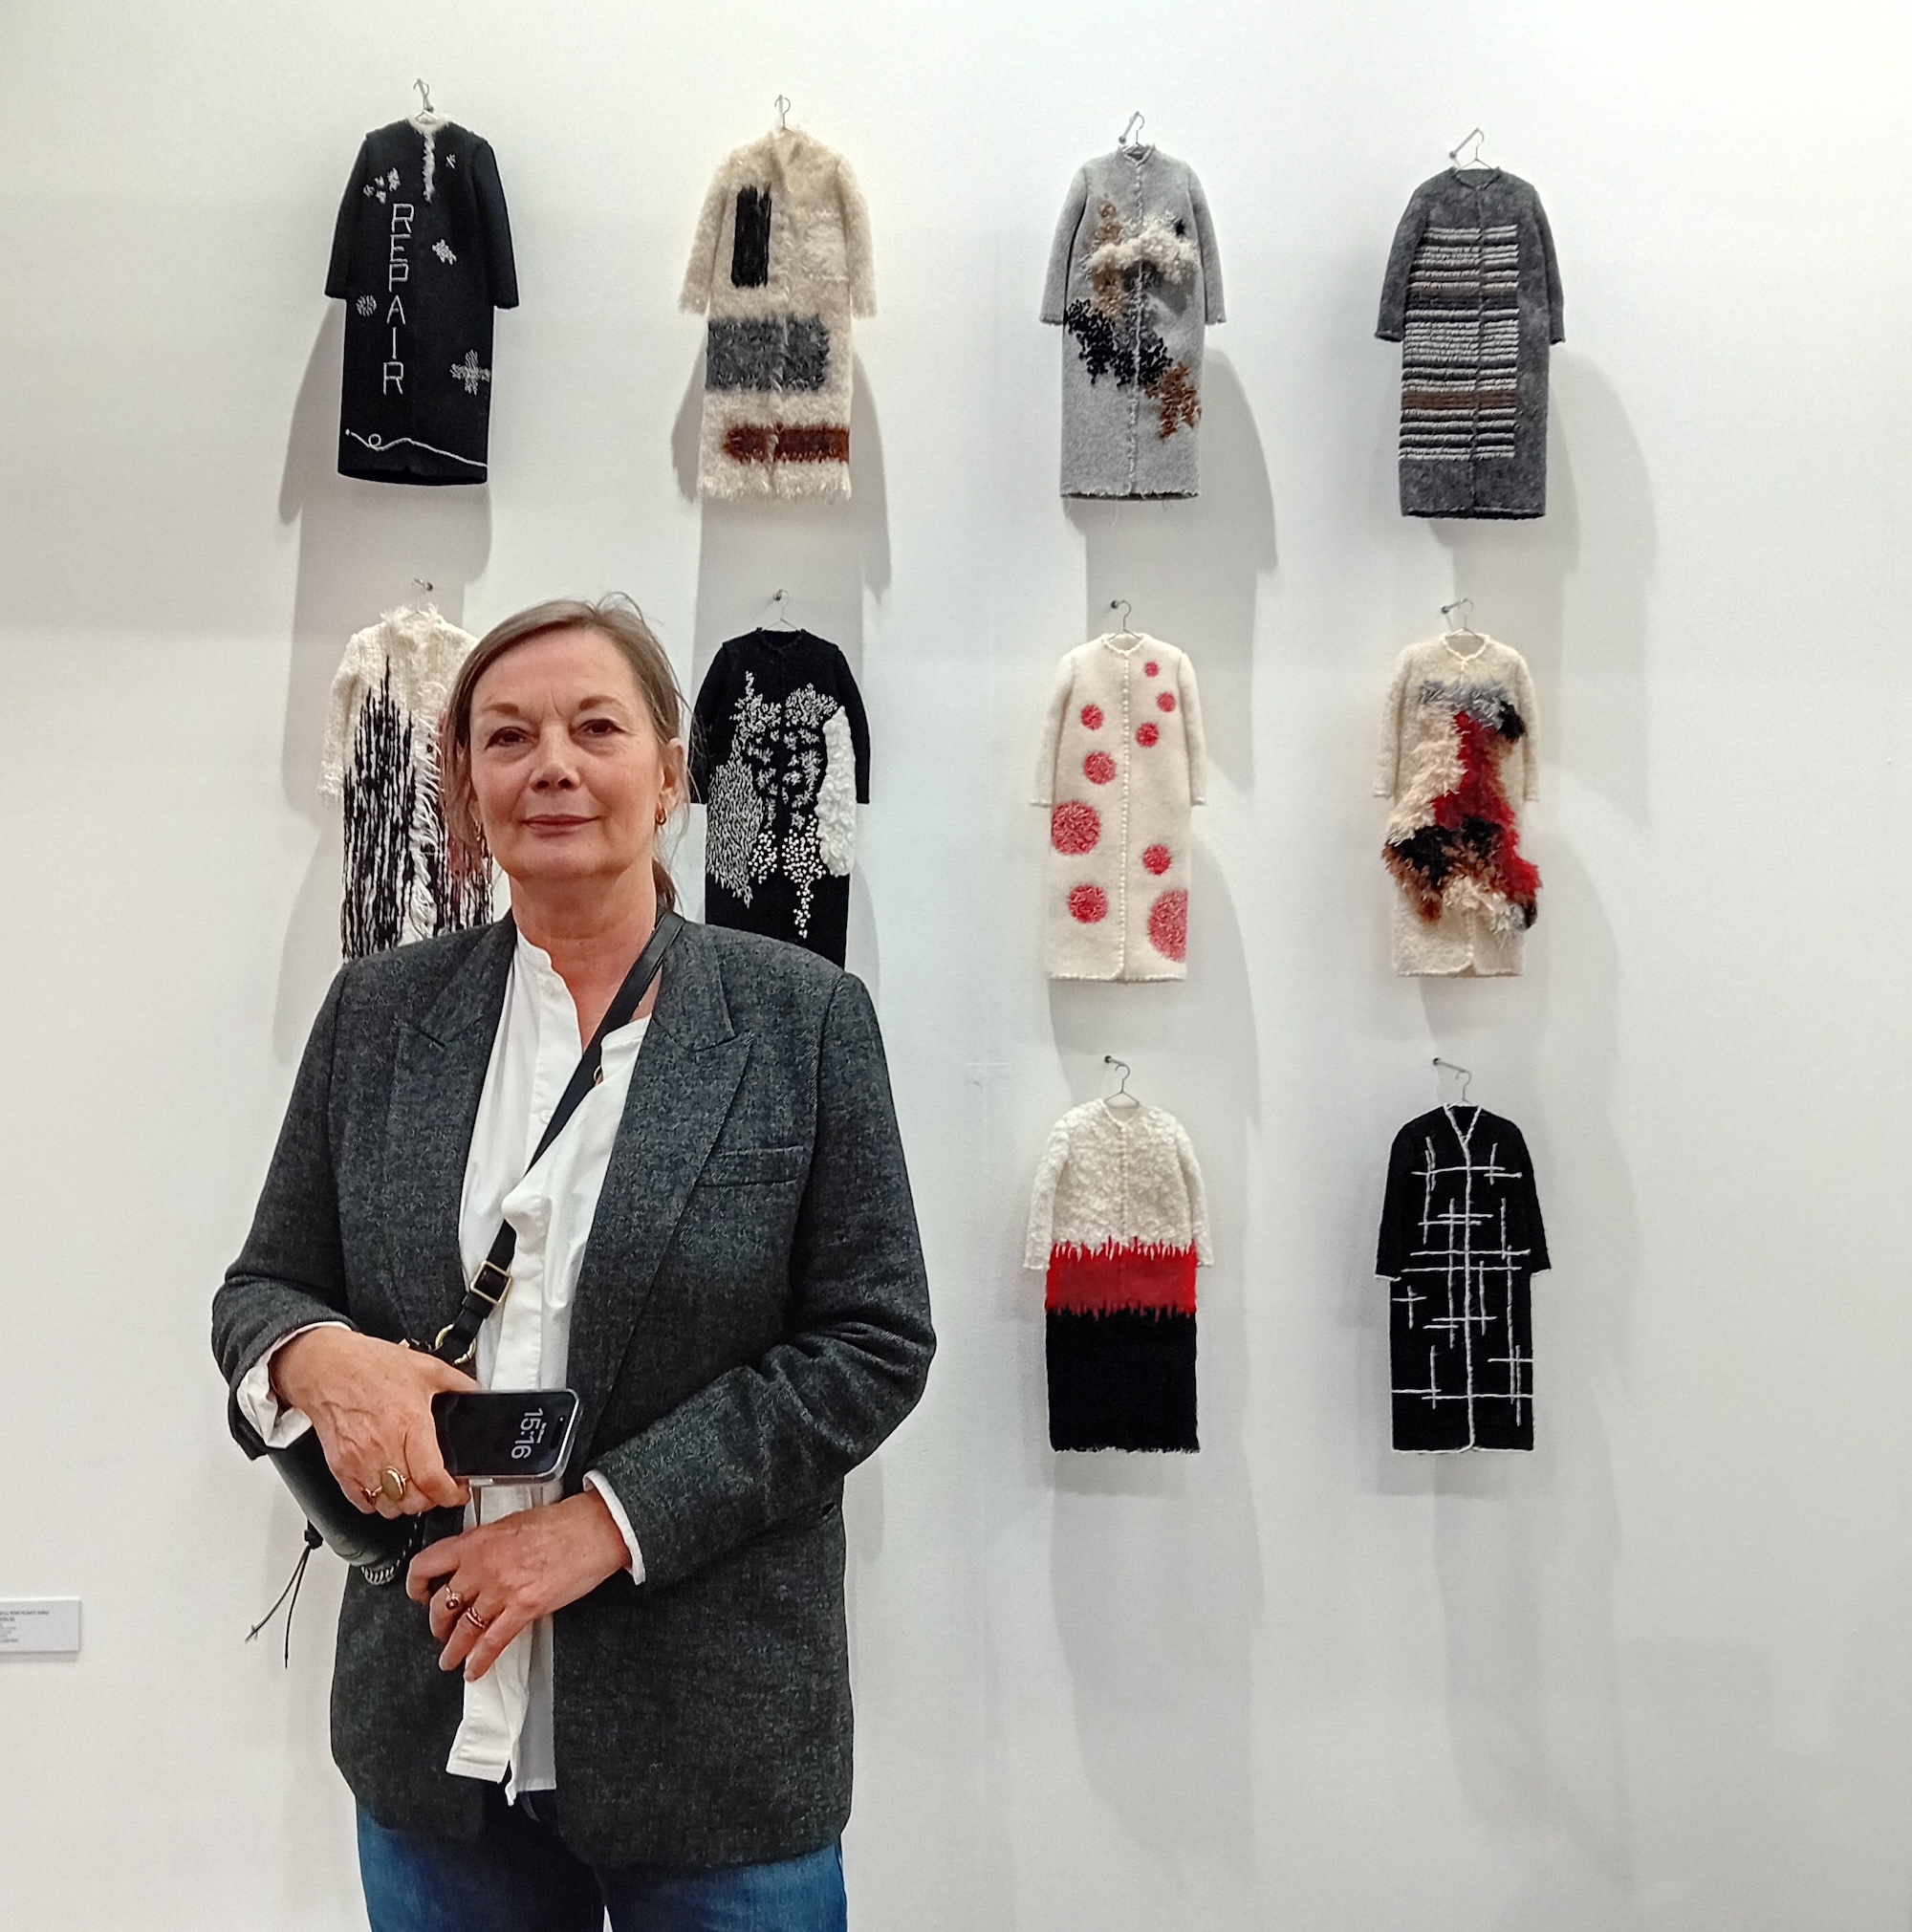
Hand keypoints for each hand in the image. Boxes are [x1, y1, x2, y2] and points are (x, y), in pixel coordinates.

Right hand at [270, 1327, 476, 1515]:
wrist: (326, 1367)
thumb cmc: (370, 1366)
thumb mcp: (427, 1368)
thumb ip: (458, 1385)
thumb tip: (479, 1397)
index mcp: (409, 1423)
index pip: (431, 1478)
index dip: (450, 1494)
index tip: (458, 1492)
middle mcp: (383, 1447)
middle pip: (412, 1500)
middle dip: (432, 1499)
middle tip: (438, 1487)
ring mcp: (359, 1461)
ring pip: (389, 1507)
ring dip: (406, 1504)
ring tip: (414, 1488)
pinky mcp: (340, 1468)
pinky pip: (362, 1503)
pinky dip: (378, 1503)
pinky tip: (387, 1486)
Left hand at [406, 1490, 632, 1680]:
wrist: (593, 1529)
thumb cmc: (560, 1522)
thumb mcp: (510, 1523)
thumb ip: (485, 1543)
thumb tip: (472, 1560)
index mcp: (476, 1541)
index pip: (426, 1564)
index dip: (415, 1585)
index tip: (418, 1593)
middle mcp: (482, 1566)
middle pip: (440, 1605)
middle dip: (436, 1625)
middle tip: (439, 1631)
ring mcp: (502, 1590)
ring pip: (463, 1629)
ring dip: (453, 1649)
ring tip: (449, 1660)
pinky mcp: (524, 1608)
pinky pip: (493, 1642)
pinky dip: (480, 1661)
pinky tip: (474, 1670)